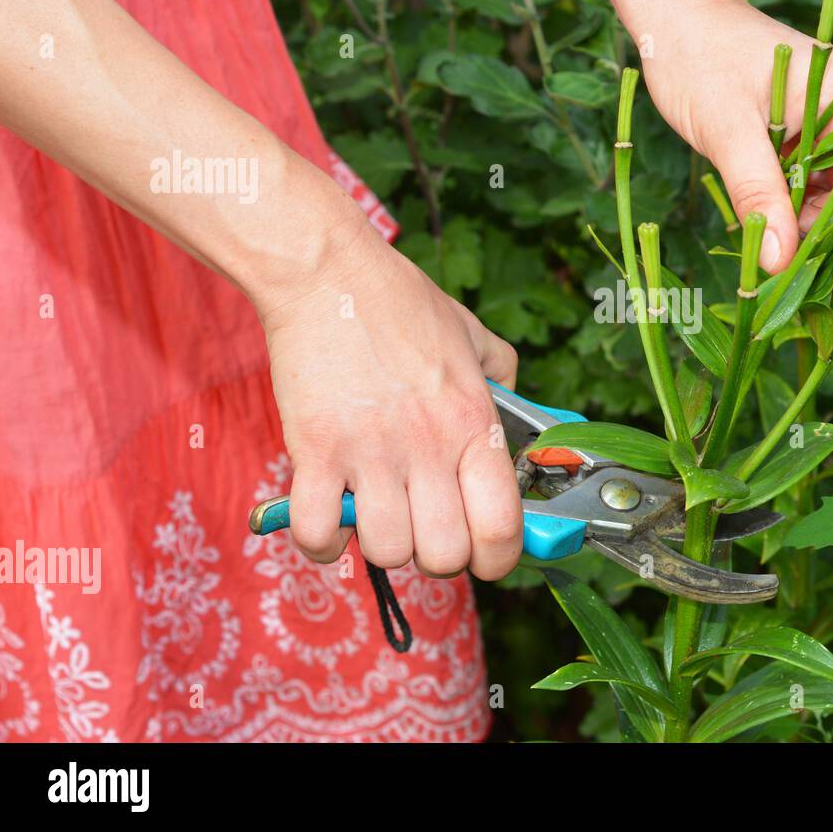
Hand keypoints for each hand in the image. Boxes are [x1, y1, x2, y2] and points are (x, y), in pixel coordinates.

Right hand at [258, 219, 522, 579]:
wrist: (328, 274)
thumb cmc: (400, 302)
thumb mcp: (472, 335)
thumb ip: (503, 375)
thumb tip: (518, 406)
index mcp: (473, 423)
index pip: (502, 527)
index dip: (498, 558)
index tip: (485, 554)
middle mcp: (429, 446)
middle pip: (444, 556)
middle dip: (437, 556)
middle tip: (424, 527)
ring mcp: (370, 452)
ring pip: (386, 551)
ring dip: (380, 544)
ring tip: (376, 512)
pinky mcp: (315, 452)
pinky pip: (318, 533)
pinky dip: (321, 542)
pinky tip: (329, 518)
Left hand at [636, 0, 832, 309]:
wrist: (673, 16)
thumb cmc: (700, 56)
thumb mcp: (727, 129)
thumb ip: (758, 193)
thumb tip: (779, 264)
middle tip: (813, 300)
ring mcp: (829, 129)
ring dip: (816, 241)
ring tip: (779, 277)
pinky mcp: (804, 141)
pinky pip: (812, 193)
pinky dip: (795, 223)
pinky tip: (769, 245)